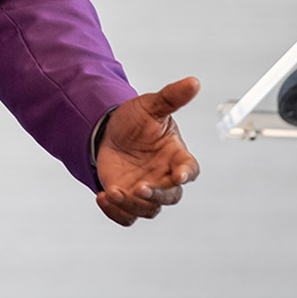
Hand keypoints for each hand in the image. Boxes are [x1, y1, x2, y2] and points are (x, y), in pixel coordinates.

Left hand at [94, 76, 200, 226]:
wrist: (108, 132)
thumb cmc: (136, 120)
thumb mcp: (151, 106)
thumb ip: (171, 97)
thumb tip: (194, 81)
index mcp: (176, 156)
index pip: (190, 169)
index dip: (186, 174)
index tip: (180, 175)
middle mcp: (164, 178)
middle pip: (170, 196)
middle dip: (156, 195)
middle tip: (140, 188)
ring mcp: (145, 191)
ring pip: (147, 209)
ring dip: (131, 204)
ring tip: (112, 192)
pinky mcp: (126, 199)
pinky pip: (126, 216)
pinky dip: (115, 213)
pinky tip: (102, 197)